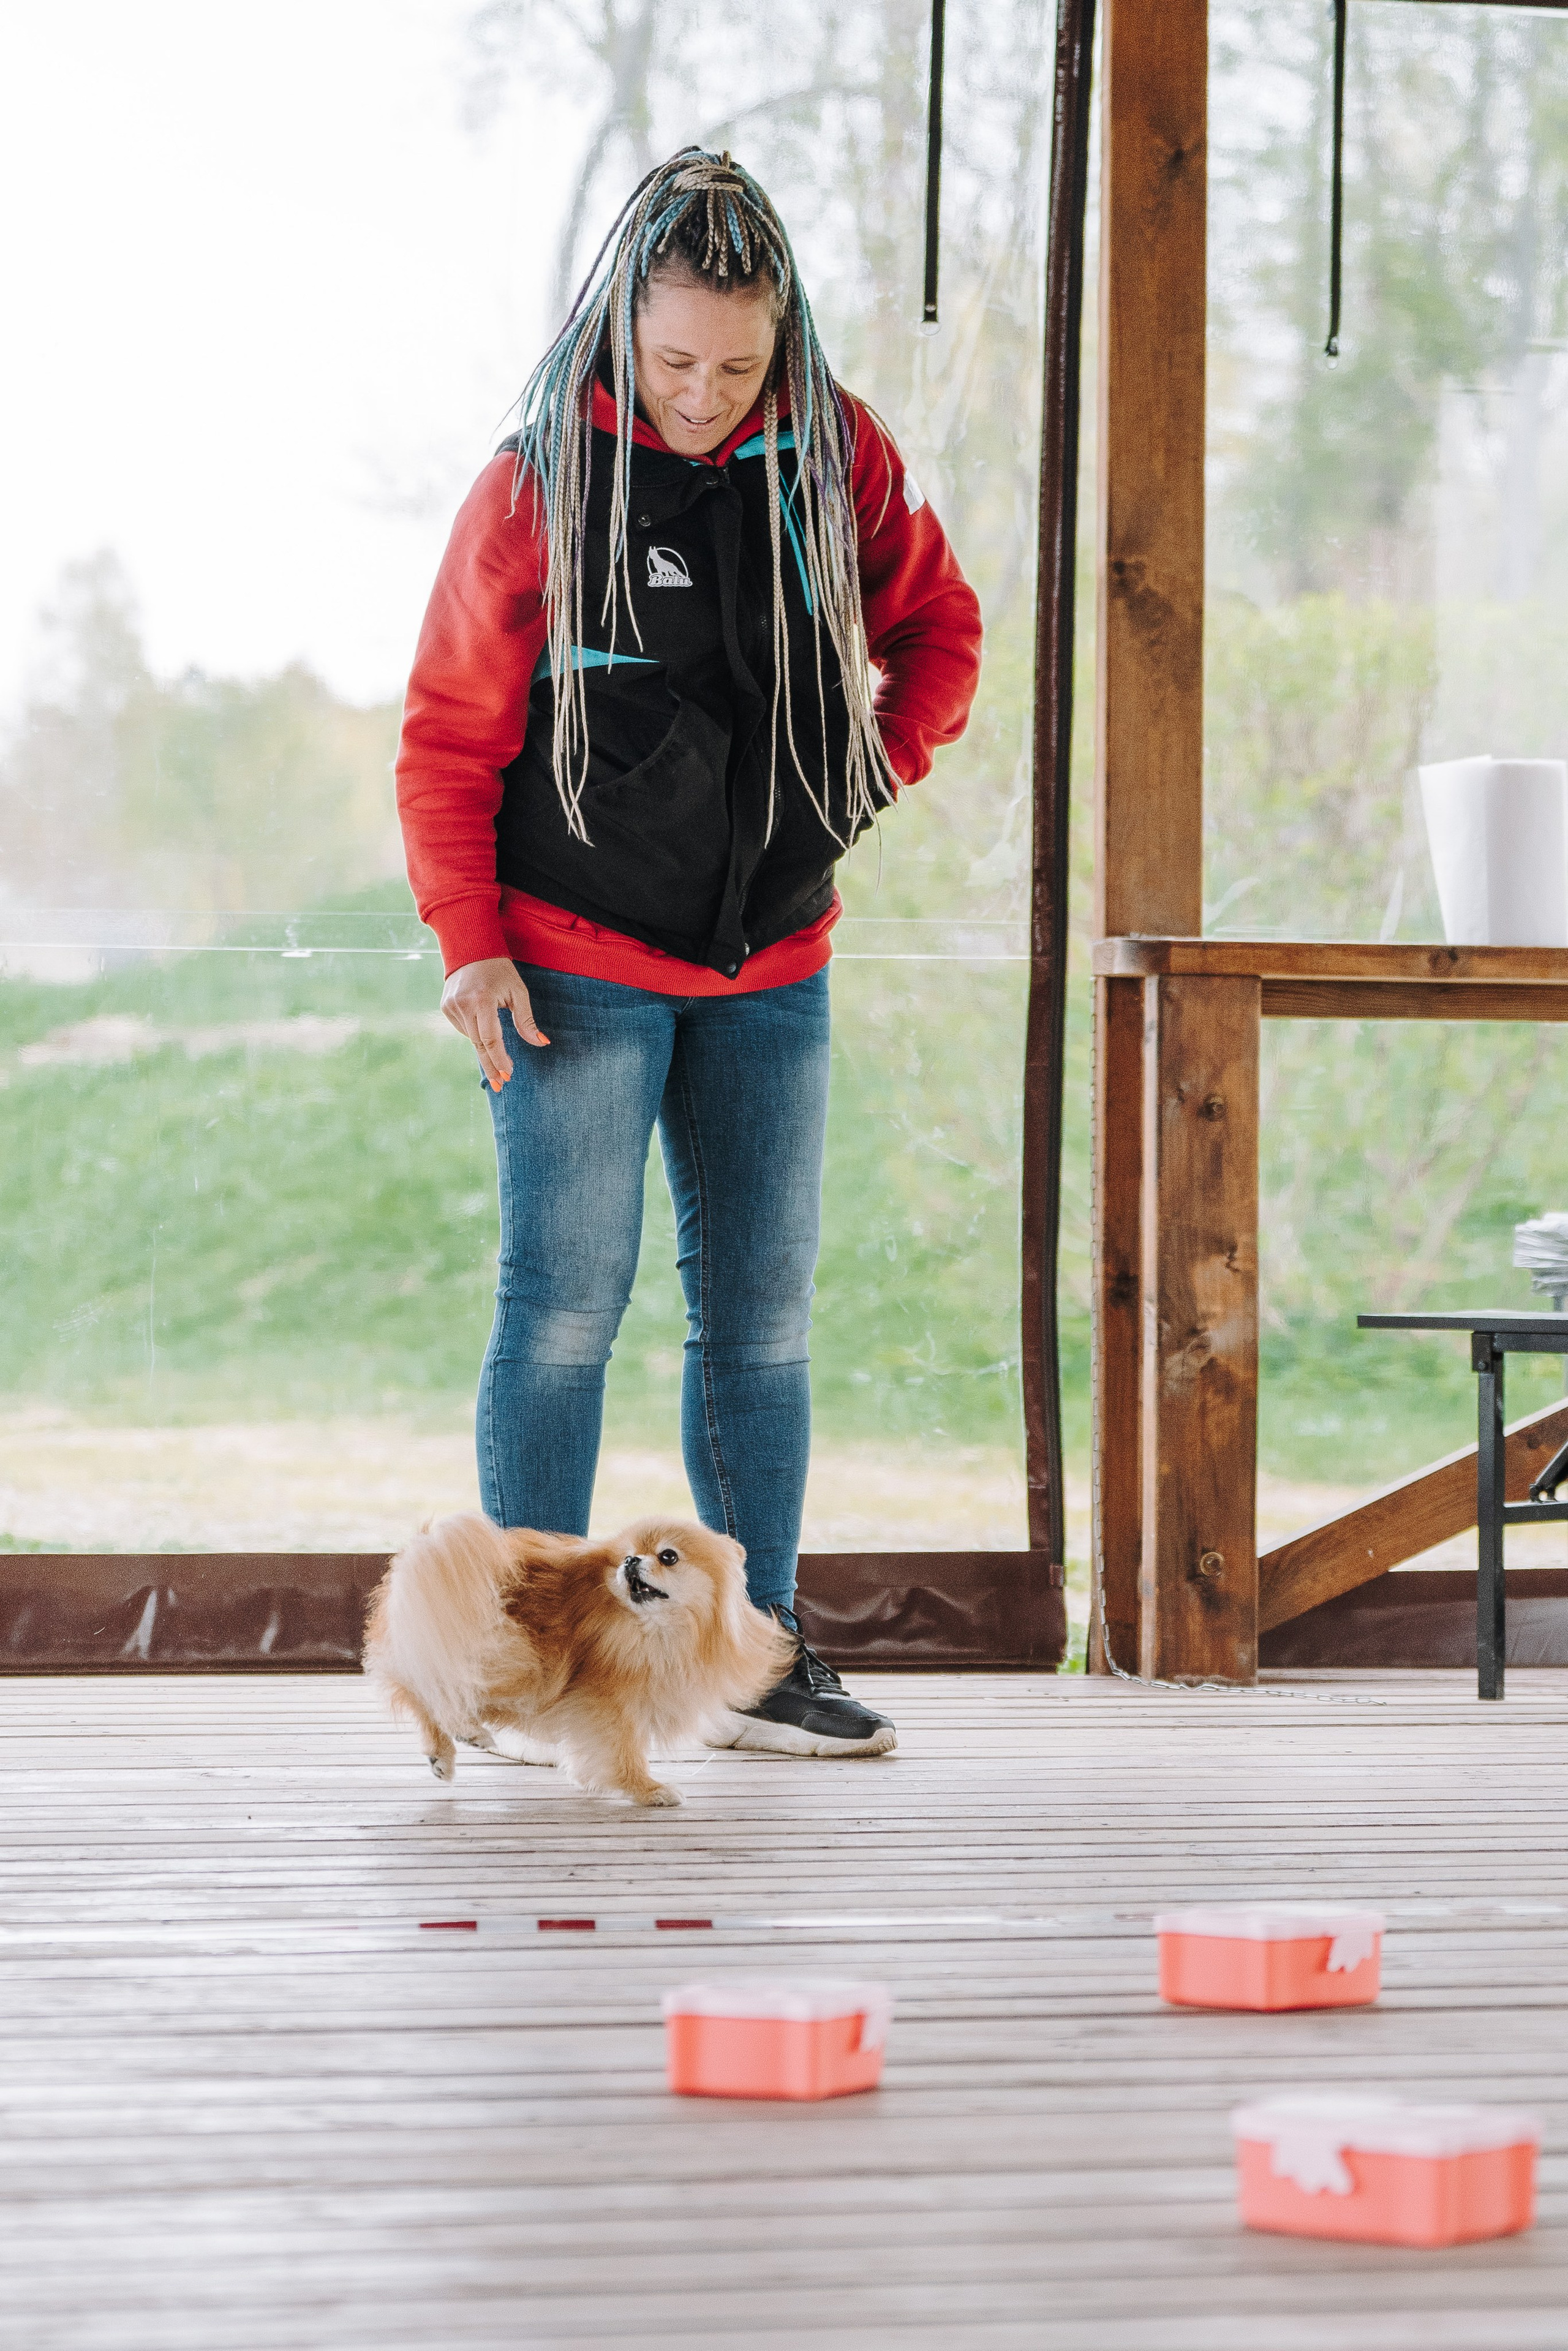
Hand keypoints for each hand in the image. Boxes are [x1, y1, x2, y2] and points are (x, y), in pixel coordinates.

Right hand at [440, 958, 548, 1088]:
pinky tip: (482, 1026)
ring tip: (498, 1053)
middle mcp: (463, 1005)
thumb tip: (542, 1043)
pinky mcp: (445, 1007)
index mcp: (482, 1000)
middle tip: (501, 1085)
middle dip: (491, 1066)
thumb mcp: (518, 993)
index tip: (508, 1076)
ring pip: (471, 1038)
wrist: (471, 949)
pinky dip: (475, 1033)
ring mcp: (451, 1006)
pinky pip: (463, 1029)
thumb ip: (526, 1021)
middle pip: (479, 1045)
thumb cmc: (500, 971)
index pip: (491, 1039)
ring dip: (485, 1048)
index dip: (500, 1059)